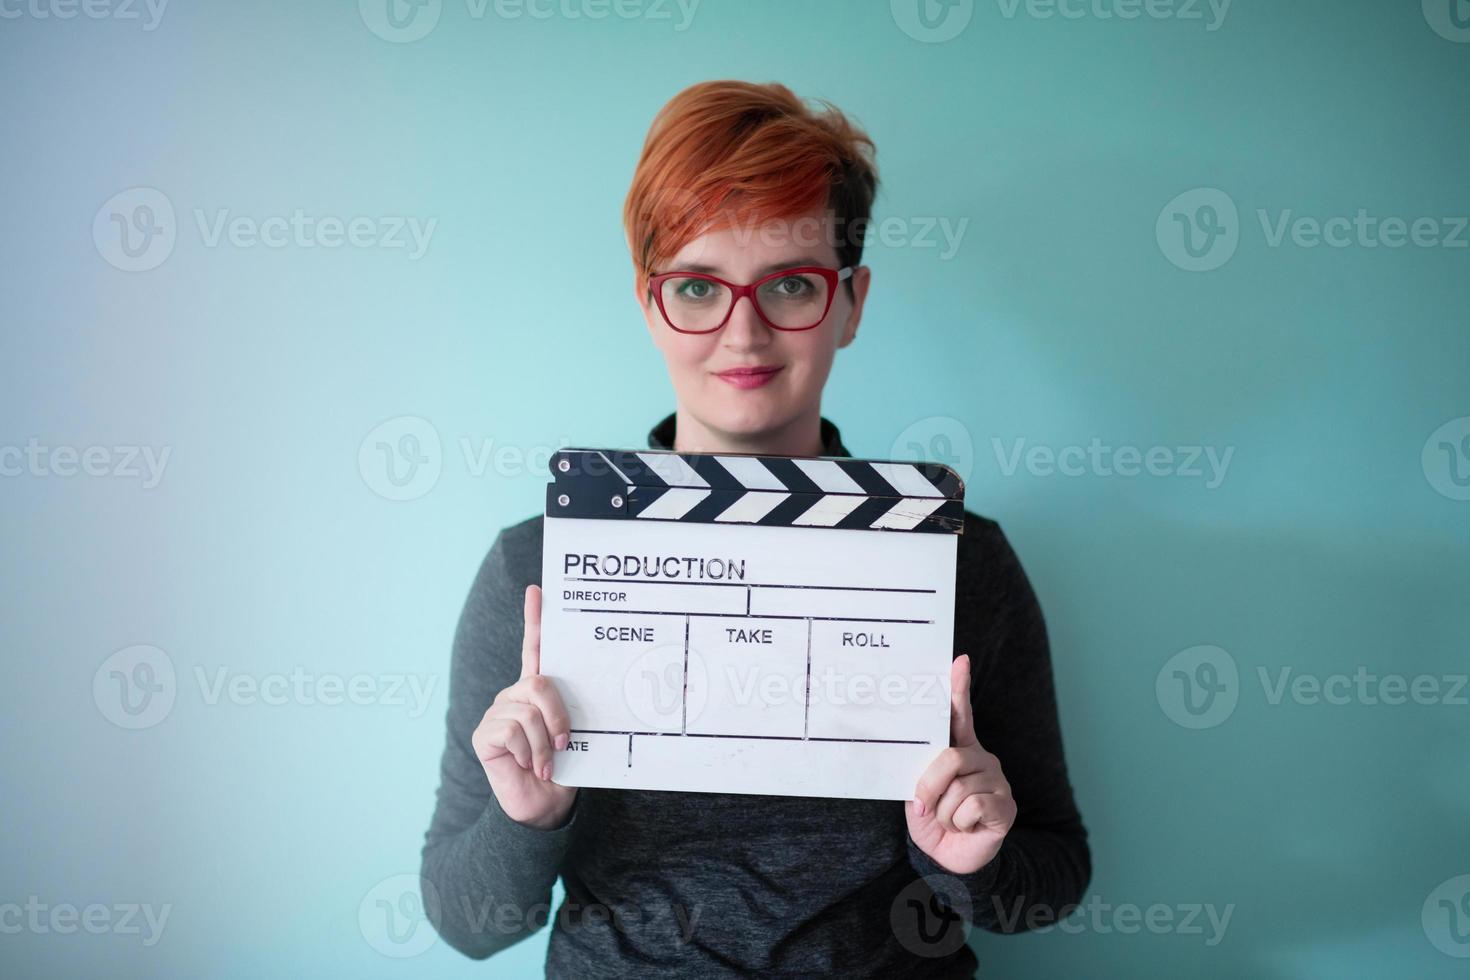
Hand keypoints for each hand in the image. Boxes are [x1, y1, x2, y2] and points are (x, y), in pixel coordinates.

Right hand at [471, 584, 577, 830]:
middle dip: (558, 715)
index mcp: (537, 692)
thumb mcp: (578, 736)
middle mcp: (514, 696)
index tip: (538, 589)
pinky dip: (529, 752)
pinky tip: (528, 766)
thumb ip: (579, 711)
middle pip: (540, 683)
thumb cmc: (564, 770)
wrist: (545, 808)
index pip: (535, 648)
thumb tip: (610, 688)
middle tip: (564, 744)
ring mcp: (497, 713)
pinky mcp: (484, 734)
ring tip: (545, 761)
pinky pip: (512, 730)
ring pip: (528, 711)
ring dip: (544, 743)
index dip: (535, 619)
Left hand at [906, 653, 1015, 873]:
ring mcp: (997, 780)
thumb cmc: (933, 820)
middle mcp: (982, 758)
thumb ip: (921, 771)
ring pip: (959, 788)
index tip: (959, 660)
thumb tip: (923, 760)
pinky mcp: (1006, 805)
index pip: (959, 714)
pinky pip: (973, 806)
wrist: (947, 859)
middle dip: (929, 786)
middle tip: (923, 807)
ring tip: (949, 820)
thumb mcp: (918, 793)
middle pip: (950, 758)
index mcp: (959, 749)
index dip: (959, 687)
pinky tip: (967, 827)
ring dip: (944, 812)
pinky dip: (960, 823)